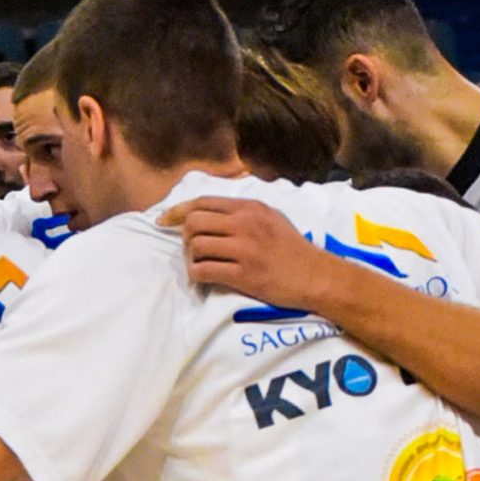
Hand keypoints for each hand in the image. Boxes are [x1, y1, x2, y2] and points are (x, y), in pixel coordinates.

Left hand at [158, 196, 331, 306]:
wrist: (316, 276)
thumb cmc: (293, 250)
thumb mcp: (271, 218)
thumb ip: (243, 213)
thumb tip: (212, 214)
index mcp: (250, 207)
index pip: (203, 202)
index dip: (178, 211)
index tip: (163, 221)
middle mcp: (245, 223)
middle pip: (194, 221)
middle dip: (185, 237)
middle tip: (192, 250)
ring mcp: (244, 248)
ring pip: (196, 246)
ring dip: (191, 258)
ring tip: (200, 265)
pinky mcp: (243, 274)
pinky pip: (204, 270)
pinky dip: (196, 276)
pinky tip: (202, 278)